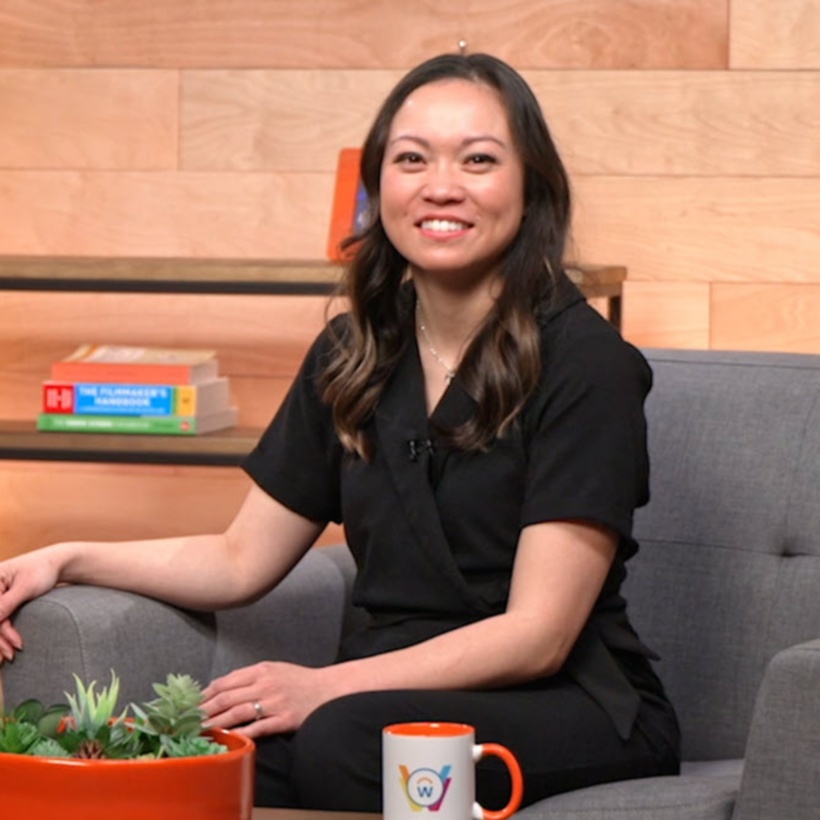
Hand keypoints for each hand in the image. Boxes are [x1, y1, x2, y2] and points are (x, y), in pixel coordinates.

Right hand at [0, 550, 61, 663]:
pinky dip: (3, 633)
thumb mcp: (26, 587)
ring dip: (0, 640)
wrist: (55, 563)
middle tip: (11, 656)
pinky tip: (7, 646)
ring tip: (10, 656)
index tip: (16, 645)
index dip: (1, 632)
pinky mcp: (1, 602)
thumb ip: (6, 603)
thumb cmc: (42, 570)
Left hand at [201, 661, 338, 738]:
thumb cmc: (299, 680)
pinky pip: (259, 727)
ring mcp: (275, 702)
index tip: (193, 704)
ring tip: (202, 731)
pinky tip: (230, 738)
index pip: (226, 681)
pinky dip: (243, 733)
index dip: (206, 694)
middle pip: (227, 697)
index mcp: (262, 670)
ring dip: (217, 722)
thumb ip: (250, 676)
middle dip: (205, 710)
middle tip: (190, 721)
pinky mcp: (284, 718)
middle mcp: (266, 684)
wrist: (327, 689)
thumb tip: (222, 686)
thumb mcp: (275, 669)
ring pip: (238, 713)